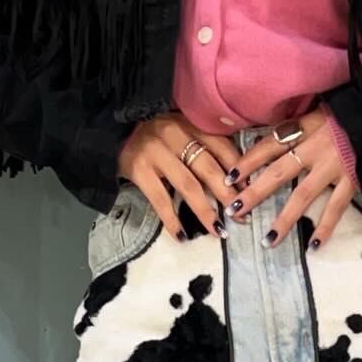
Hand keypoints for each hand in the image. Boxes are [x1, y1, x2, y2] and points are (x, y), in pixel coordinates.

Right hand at [117, 113, 241, 239]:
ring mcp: (156, 151)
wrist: (111, 131)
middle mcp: (175, 133)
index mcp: (190, 123)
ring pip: (188, 185)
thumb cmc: (153, 136)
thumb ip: (203, 145)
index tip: (250, 192)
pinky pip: (160, 199)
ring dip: (206, 211)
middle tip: (242, 217)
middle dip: (228, 195)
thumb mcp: (181, 131)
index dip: (239, 171)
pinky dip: (172, 220)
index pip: (222, 146)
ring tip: (219, 231)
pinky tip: (182, 237)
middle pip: (208, 167)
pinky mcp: (139, 168)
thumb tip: (237, 178)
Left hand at [225, 107, 354, 248]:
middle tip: (235, 211)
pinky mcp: (352, 179)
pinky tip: (313, 247)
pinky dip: (325, 228)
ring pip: (303, 196)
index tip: (229, 178)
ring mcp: (333, 166)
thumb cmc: (348, 113)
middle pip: (277, 173)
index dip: (248, 162)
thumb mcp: (318, 112)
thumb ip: (297, 128)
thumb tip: (269, 142)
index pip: (269, 146)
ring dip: (284, 220)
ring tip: (268, 241)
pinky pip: (336, 208)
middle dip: (254, 193)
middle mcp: (314, 148)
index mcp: (304, 128)